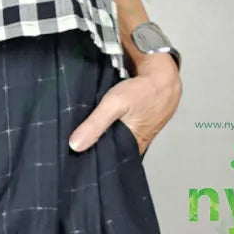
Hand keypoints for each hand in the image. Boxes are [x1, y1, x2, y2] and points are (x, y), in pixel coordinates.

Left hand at [67, 53, 181, 155]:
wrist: (163, 74)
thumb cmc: (141, 91)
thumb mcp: (115, 104)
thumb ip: (96, 124)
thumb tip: (74, 146)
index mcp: (133, 147)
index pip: (108, 160)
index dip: (91, 159)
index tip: (71, 158)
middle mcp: (136, 143)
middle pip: (110, 147)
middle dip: (93, 144)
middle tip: (69, 143)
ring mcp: (137, 130)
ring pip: (114, 135)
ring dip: (100, 132)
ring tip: (77, 131)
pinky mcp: (136, 118)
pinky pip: (118, 124)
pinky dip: (108, 122)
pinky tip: (93, 117)